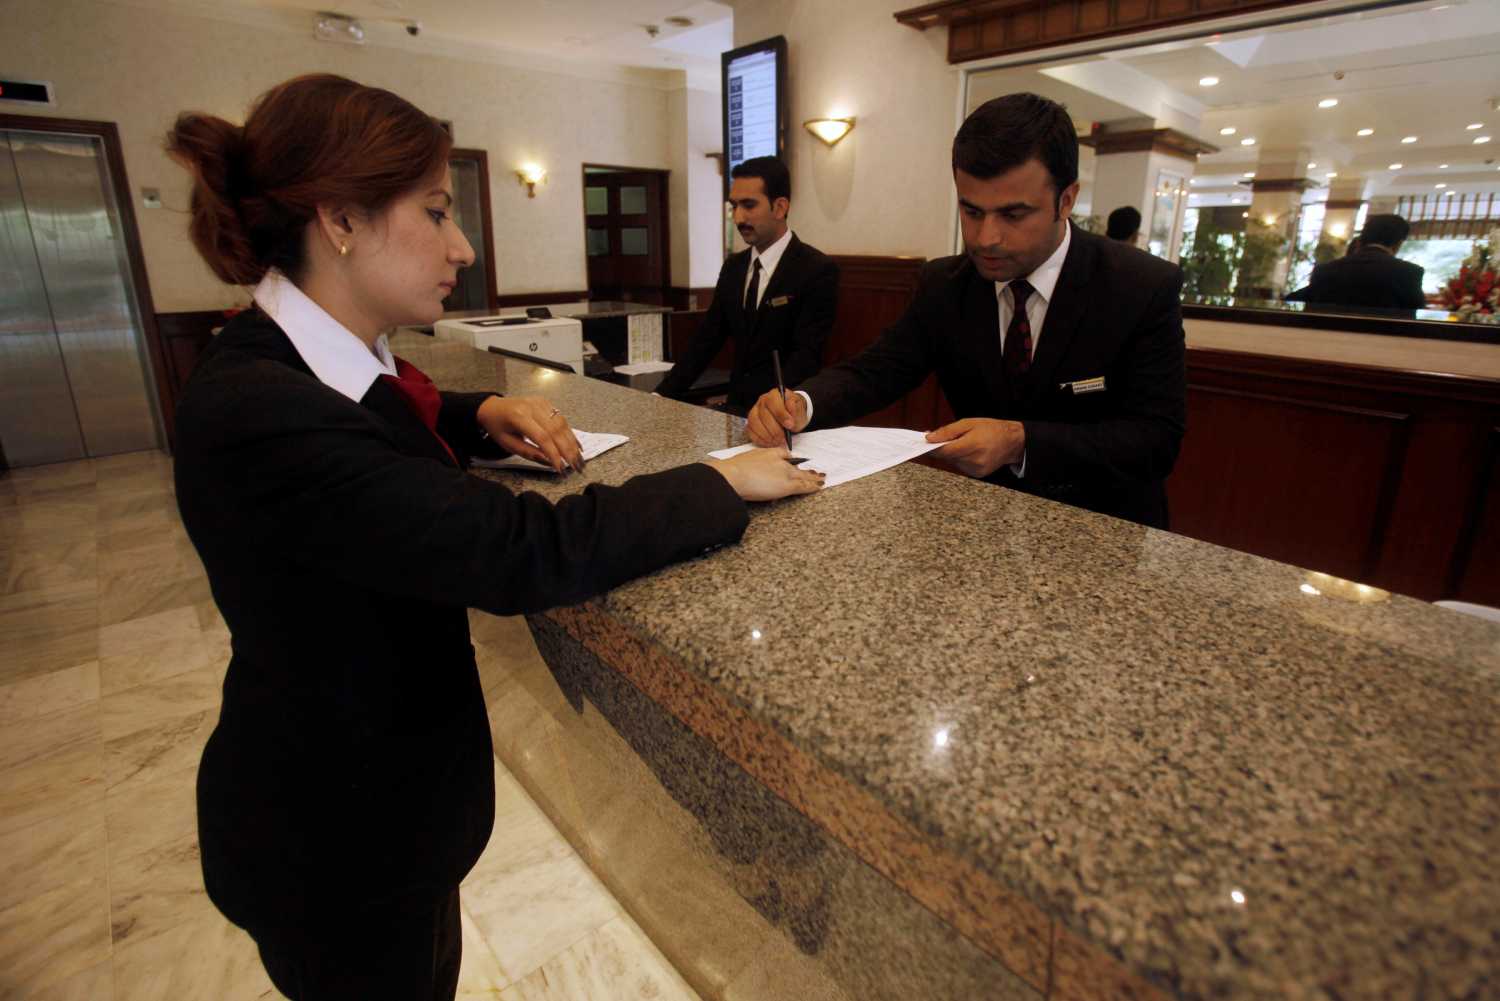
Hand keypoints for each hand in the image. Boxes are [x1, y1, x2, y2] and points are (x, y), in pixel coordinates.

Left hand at [477, 396, 583, 473]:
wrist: (493, 407)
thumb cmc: (498, 427)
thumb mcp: (508, 444)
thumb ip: (529, 452)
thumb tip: (549, 461)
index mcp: (518, 417)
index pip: (542, 437)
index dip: (553, 454)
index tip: (560, 468)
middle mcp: (532, 406)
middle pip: (555, 430)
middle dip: (567, 451)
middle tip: (575, 467)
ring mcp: (540, 403)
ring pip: (562, 424)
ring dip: (572, 443)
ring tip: (579, 459)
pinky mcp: (546, 403)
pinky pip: (562, 419)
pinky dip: (570, 434)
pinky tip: (577, 446)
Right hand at [704, 447, 824, 501]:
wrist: (735, 475)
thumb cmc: (736, 469)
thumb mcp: (748, 458)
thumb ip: (758, 460)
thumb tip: (764, 465)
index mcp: (771, 453)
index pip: (785, 455)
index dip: (792, 461)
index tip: (796, 464)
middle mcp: (781, 462)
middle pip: (797, 466)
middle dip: (808, 471)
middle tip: (818, 473)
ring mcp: (785, 474)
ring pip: (803, 476)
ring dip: (813, 478)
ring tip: (821, 480)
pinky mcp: (787, 486)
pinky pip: (804, 486)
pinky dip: (813, 487)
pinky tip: (818, 487)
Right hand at [746, 389, 809, 446]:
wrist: (791, 417)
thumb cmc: (794, 412)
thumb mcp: (800, 409)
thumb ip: (796, 409)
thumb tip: (790, 410)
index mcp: (774, 395)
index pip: (773, 402)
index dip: (781, 415)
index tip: (790, 425)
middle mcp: (762, 402)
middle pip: (764, 415)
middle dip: (775, 430)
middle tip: (784, 438)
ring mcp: (754, 412)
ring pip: (755, 424)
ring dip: (767, 436)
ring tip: (778, 442)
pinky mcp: (751, 423)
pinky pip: (751, 432)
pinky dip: (760, 440)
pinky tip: (770, 443)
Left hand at [925, 419, 1024, 477]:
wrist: (1012, 441)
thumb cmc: (992, 429)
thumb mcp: (969, 423)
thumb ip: (947, 431)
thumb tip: (929, 438)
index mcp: (971, 446)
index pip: (943, 451)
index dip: (931, 447)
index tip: (923, 442)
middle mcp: (973, 461)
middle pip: (947, 457)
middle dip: (943, 447)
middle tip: (946, 437)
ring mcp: (975, 470)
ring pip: (953, 462)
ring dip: (953, 453)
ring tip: (965, 442)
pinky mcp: (978, 474)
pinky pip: (961, 466)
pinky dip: (961, 459)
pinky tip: (971, 451)